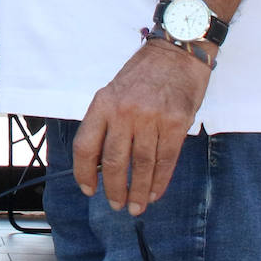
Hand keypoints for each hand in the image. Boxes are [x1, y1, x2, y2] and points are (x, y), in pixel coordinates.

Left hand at [73, 38, 211, 215]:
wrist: (176, 53)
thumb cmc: (143, 74)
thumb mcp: (115, 91)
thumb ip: (107, 121)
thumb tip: (100, 161)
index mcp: (103, 102)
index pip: (85, 144)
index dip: (83, 171)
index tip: (88, 189)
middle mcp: (124, 111)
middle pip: (113, 161)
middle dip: (113, 189)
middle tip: (115, 205)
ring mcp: (151, 118)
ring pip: (140, 166)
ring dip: (137, 192)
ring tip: (135, 207)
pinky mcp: (175, 124)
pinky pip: (165, 161)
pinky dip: (159, 182)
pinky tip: (154, 193)